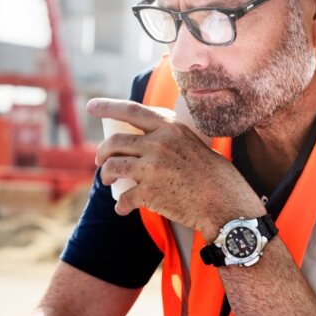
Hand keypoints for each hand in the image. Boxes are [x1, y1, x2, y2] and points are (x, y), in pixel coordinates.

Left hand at [89, 97, 261, 236]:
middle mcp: (158, 144)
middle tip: (100, 162)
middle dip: (102, 153)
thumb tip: (145, 140)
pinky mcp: (150, 192)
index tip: (91, 106)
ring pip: (113, 167)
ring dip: (106, 175)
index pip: (131, 111)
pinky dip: (120, 205)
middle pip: (115, 142)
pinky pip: (123, 198)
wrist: (224, 202)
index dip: (107, 107)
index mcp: (169, 128)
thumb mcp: (192, 143)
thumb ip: (169, 138)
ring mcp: (152, 168)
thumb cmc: (213, 174)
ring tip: (108, 181)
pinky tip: (122, 209)